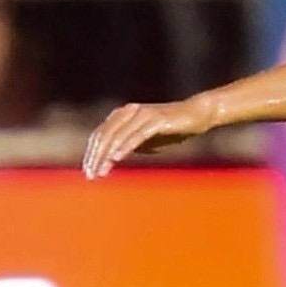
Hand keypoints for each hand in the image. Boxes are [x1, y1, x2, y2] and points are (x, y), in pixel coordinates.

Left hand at [82, 94, 217, 176]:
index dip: (92, 154)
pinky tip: (117, 158)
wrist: (196, 114)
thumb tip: (111, 158)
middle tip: (91, 175)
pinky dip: (125, 147)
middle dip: (96, 157)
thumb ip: (129, 144)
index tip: (88, 172)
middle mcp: (129, 111)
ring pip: (118, 135)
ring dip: (107, 155)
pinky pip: (137, 135)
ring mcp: (142, 114)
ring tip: (102, 172)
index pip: (100, 134)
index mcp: (122, 114)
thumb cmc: (171, 128)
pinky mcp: (156, 119)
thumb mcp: (146, 139)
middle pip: (105, 135)